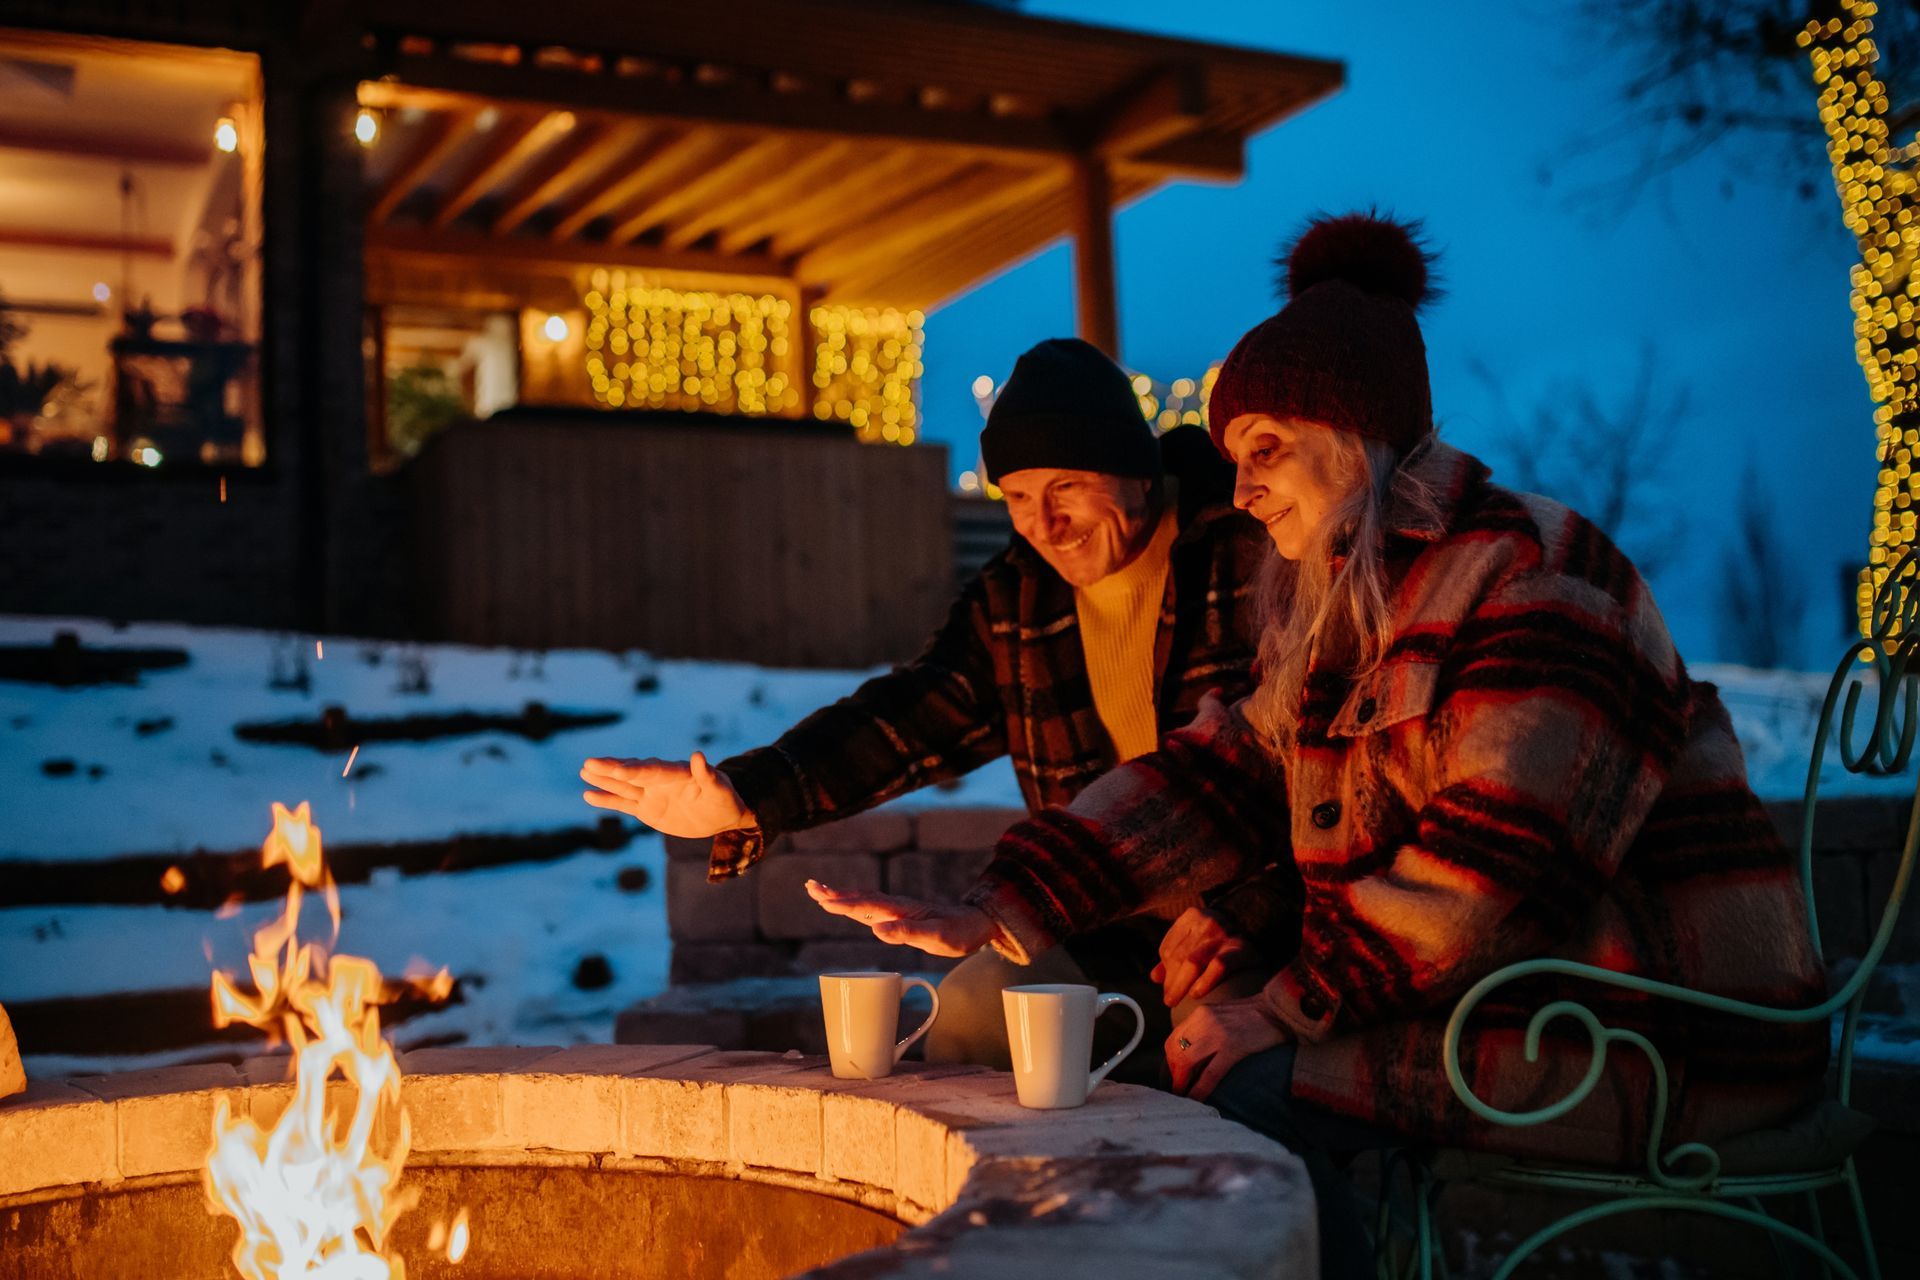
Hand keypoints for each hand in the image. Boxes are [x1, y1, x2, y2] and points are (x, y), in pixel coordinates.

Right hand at [579, 751, 751, 836]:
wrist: (722, 817)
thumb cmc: (725, 800)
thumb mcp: (720, 790)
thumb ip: (708, 775)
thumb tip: (698, 755)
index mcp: (677, 773)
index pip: (652, 770)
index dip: (635, 770)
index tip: (616, 769)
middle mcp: (660, 781)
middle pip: (633, 773)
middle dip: (612, 769)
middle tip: (589, 762)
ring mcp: (652, 794)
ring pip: (624, 786)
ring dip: (604, 779)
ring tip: (584, 770)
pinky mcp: (647, 809)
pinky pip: (624, 803)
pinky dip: (607, 799)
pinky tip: (588, 794)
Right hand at [804, 880, 996, 956]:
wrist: (975, 924)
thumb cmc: (958, 933)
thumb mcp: (937, 938)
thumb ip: (907, 934)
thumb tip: (876, 930)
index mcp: (901, 910)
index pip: (867, 906)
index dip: (844, 904)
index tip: (823, 901)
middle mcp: (896, 906)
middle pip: (859, 897)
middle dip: (834, 894)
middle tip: (810, 887)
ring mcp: (897, 909)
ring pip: (863, 899)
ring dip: (840, 895)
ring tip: (817, 891)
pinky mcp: (899, 914)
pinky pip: (870, 906)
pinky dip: (853, 903)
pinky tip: (845, 905)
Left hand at [1152, 907, 1258, 1006]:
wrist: (1260, 931)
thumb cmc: (1220, 941)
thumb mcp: (1196, 940)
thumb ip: (1174, 955)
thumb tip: (1154, 977)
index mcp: (1191, 917)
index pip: (1168, 947)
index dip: (1165, 970)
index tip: (1165, 988)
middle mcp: (1206, 922)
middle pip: (1178, 956)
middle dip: (1172, 981)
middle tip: (1169, 1000)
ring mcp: (1222, 934)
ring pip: (1193, 961)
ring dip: (1180, 984)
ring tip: (1175, 1000)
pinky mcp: (1239, 948)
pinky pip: (1218, 966)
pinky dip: (1204, 981)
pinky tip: (1195, 994)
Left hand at [1166, 997, 1287, 1101]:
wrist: (1280, 1010)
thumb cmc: (1254, 1016)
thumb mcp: (1222, 1015)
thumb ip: (1204, 1029)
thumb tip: (1190, 1055)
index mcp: (1201, 1013)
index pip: (1173, 1039)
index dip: (1170, 1061)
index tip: (1174, 1075)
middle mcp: (1205, 1020)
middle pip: (1175, 1051)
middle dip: (1173, 1074)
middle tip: (1178, 1089)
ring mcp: (1218, 1033)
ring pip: (1187, 1061)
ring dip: (1182, 1082)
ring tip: (1184, 1096)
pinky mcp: (1234, 1047)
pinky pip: (1210, 1073)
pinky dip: (1200, 1089)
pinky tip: (1197, 1099)